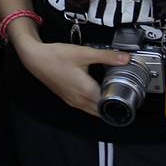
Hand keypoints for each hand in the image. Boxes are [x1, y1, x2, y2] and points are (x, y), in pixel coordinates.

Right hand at [16, 39, 130, 116]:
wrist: (35, 59)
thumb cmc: (57, 56)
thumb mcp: (84, 53)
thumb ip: (106, 56)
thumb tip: (126, 58)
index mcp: (86, 92)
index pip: (109, 105)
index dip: (121, 102)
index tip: (131, 95)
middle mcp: (79, 101)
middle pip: (102, 112)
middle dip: (114, 106)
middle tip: (126, 95)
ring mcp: (72, 101)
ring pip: (93, 110)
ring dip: (104, 105)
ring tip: (114, 93)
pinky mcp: (68, 98)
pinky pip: (85, 106)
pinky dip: (94, 103)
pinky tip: (98, 91)